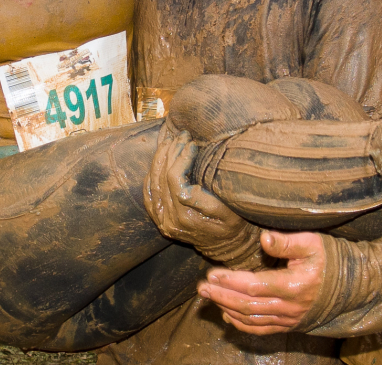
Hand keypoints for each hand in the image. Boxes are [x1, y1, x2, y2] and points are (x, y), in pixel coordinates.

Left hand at [144, 129, 264, 269]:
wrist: (226, 245)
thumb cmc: (232, 224)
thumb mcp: (230, 212)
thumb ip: (208, 200)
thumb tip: (189, 185)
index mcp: (187, 217)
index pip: (175, 179)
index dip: (181, 157)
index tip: (193, 143)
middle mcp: (170, 220)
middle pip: (162, 177)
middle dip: (171, 151)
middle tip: (182, 136)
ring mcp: (162, 220)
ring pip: (153, 181)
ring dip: (160, 158)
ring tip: (171, 142)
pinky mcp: (159, 218)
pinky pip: (149, 192)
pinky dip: (152, 173)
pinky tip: (160, 159)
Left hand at [197, 230, 326, 334]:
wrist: (347, 285)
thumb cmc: (327, 259)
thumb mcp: (311, 243)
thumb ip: (286, 242)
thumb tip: (264, 237)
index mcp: (293, 285)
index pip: (255, 285)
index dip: (231, 281)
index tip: (213, 274)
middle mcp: (289, 306)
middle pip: (248, 305)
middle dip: (222, 296)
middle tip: (202, 287)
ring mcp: (288, 318)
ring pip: (251, 318)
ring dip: (227, 308)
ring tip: (208, 296)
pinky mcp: (288, 324)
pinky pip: (261, 329)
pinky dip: (241, 324)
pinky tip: (227, 314)